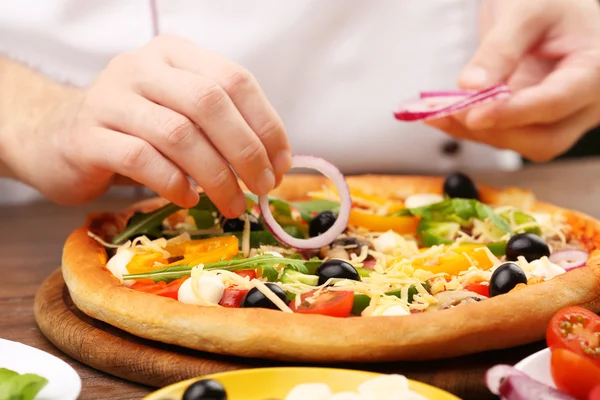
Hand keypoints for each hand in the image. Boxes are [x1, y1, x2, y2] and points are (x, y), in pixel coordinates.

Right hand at [11, 35, 290, 216]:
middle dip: (246, 151)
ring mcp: (111, 99)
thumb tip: (275, 162)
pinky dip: (173, 184)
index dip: (266, 124)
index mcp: (175, 54)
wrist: (58, 136)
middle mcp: (142, 67)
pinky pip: (142, 160)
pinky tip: (187, 199)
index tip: (281, 163)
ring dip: (216, 176)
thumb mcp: (181, 112)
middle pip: (209, 103)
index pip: (235, 80)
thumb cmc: (135, 129)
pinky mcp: (87, 136)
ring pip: (178, 134)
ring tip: (232, 203)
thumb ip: (222, 125)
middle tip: (263, 187)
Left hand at [427, 0, 599, 161]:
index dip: (512, 112)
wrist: (546, 2)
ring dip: (478, 132)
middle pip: (543, 138)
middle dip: (493, 129)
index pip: (556, 102)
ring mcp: (561, 114)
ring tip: (439, 112)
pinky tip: (445, 115)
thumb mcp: (525, 10)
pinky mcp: (535, 118)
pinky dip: (474, 127)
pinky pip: (507, 133)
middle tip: (450, 113)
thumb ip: (500, 48)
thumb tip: (471, 86)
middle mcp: (584, 100)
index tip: (474, 114)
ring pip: (522, 142)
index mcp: (595, 68)